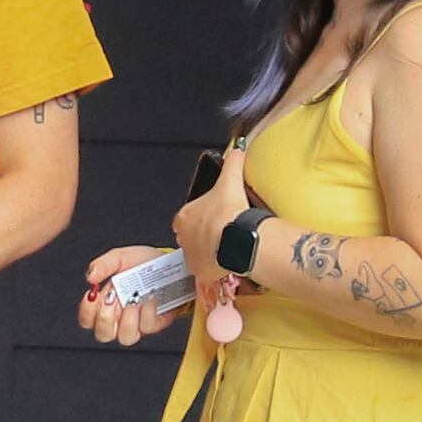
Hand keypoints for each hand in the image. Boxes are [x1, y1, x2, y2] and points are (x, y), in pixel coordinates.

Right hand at [80, 247, 191, 346]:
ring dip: (128, 319)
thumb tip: (90, 277)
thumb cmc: (144, 264)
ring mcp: (137, 323)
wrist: (172, 264)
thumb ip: (103, 265)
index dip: (87, 312)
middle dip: (106, 318)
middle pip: (103, 335)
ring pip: (126, 337)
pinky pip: (147, 327)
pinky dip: (147, 312)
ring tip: (134, 298)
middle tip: (113, 298)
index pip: (87, 320)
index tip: (92, 295)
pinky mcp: (154, 324)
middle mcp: (119, 317)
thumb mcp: (120, 258)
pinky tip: (150, 297)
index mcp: (105, 303)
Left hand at [170, 142, 254, 277]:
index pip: (188, 217)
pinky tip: (227, 263)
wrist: (236, 238)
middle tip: (222, 235)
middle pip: (192, 237)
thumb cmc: (229, 212)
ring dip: (209, 253)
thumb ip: (233, 162)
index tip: (214, 219)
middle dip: (204, 236)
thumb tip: (238, 149)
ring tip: (226, 250)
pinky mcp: (201, 272)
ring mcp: (191, 256)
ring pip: (198, 254)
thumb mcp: (230, 180)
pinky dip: (215, 269)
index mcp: (184, 216)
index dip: (202, 218)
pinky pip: (206, 271)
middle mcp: (183, 238)